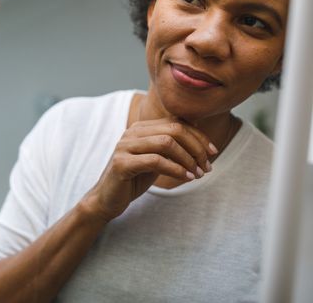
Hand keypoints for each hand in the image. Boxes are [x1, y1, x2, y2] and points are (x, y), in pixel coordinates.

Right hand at [83, 119, 216, 221]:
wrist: (108, 199)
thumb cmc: (135, 179)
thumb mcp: (157, 159)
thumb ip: (171, 146)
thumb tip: (200, 134)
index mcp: (141, 128)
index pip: (176, 122)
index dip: (199, 136)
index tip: (213, 153)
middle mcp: (132, 132)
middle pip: (174, 129)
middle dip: (196, 147)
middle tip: (206, 166)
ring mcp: (124, 146)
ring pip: (166, 143)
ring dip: (188, 159)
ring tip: (198, 174)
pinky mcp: (121, 164)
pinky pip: (155, 161)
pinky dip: (176, 169)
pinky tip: (186, 178)